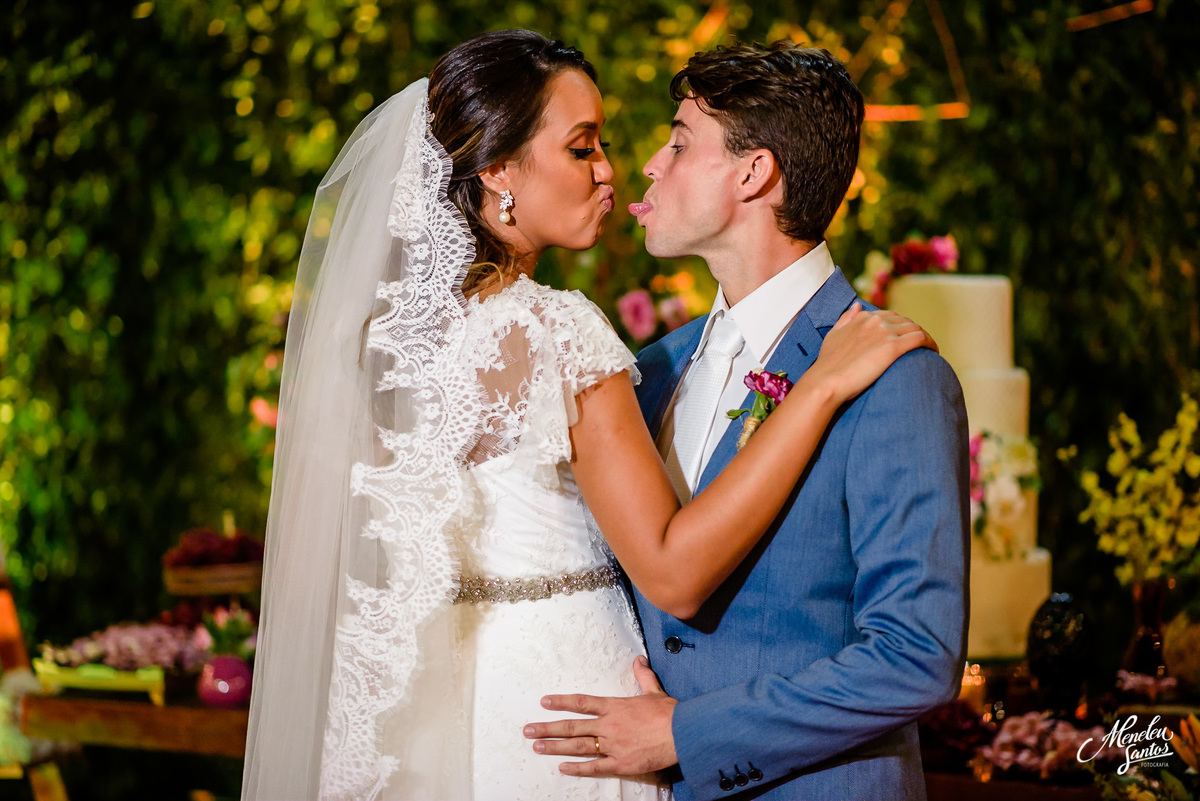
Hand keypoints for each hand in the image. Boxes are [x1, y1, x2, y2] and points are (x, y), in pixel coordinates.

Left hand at [524, 657, 678, 775]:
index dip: (561, 702)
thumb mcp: (654, 690)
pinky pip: (595, 767)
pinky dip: (578, 768)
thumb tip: (638, 659)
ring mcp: (613, 745)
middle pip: (572, 726)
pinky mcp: (621, 763)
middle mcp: (609, 725)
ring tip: (537, 747)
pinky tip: (562, 767)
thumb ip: (642, 676)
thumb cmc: (669, 712)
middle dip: (548, 728)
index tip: (544, 702)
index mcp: (615, 706)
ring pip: (578, 746)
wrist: (683, 732)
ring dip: (555, 747)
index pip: (582, 702)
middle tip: (528, 730)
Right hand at [803, 303, 937, 402]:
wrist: (827, 381)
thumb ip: (846, 318)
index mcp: (862, 317)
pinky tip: (933, 353)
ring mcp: (884, 333)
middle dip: (913, 332)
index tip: (903, 338)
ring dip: (924, 338)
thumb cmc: (828, 364)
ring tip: (928, 351)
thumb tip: (858, 305)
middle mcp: (875, 320)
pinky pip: (920, 339)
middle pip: (905, 321)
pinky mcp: (893, 348)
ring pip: (915, 329)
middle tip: (919, 347)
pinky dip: (930, 344)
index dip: (900, 327)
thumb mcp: (833, 335)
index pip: (890, 316)